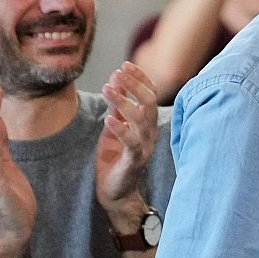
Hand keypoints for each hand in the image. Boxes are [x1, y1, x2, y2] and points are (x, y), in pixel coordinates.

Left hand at [95, 62, 159, 220]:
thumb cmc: (114, 159)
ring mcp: (144, 147)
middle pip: (149, 102)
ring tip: (108, 89)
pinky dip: (120, 128)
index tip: (125, 65)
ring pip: (140, 119)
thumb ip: (118, 107)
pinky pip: (130, 142)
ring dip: (124, 101)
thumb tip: (117, 81)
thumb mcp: (114, 127)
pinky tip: (107, 119)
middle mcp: (150, 133)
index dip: (140, 78)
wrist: (114, 192)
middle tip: (117, 73)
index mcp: (147, 124)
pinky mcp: (134, 161)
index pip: (151, 94)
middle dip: (134, 85)